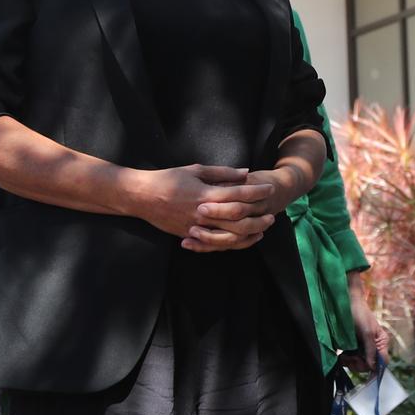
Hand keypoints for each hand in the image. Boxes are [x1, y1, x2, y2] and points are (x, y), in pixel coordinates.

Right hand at [131, 164, 278, 251]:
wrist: (142, 197)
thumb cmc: (168, 179)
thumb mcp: (195, 169)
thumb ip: (222, 173)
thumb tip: (245, 173)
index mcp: (205, 193)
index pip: (238, 194)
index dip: (256, 192)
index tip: (269, 189)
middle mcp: (203, 213)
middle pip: (238, 219)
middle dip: (257, 217)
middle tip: (272, 214)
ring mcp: (196, 227)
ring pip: (228, 236)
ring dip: (249, 234)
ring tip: (262, 229)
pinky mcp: (190, 236)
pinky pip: (215, 244)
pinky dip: (231, 244)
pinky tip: (241, 240)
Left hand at [340, 272, 389, 371]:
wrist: (347, 303)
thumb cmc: (360, 314)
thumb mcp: (367, 332)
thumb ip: (371, 349)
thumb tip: (373, 367)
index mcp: (381, 343)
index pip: (382, 362)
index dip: (374, 369)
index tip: (363, 370)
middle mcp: (374, 347)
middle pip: (369, 365)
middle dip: (358, 364)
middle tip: (348, 359)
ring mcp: (363, 347)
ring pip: (359, 363)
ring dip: (351, 363)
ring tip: (343, 357)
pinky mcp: (354, 346)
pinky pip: (352, 358)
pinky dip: (346, 359)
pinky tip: (341, 356)